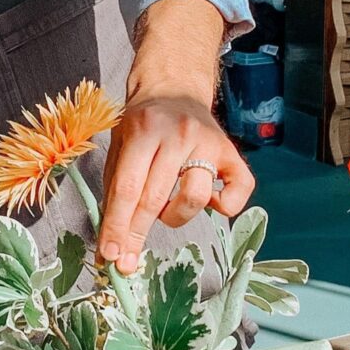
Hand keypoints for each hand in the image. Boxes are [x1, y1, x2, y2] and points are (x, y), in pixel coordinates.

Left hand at [98, 88, 253, 274]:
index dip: (117, 225)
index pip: (127, 188)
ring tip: (166, 209)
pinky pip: (239, 190)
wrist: (174, 88)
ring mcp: (208, 143)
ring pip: (195, 198)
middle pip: (155, 197)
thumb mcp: (119, 144)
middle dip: (137, 235)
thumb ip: (114, 187)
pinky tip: (210, 204)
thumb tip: (111, 238)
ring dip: (175, 217)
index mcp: (144, 130)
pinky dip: (225, 206)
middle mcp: (178, 135)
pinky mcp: (231, 152)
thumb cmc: (142, 123)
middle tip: (127, 262)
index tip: (110, 254)